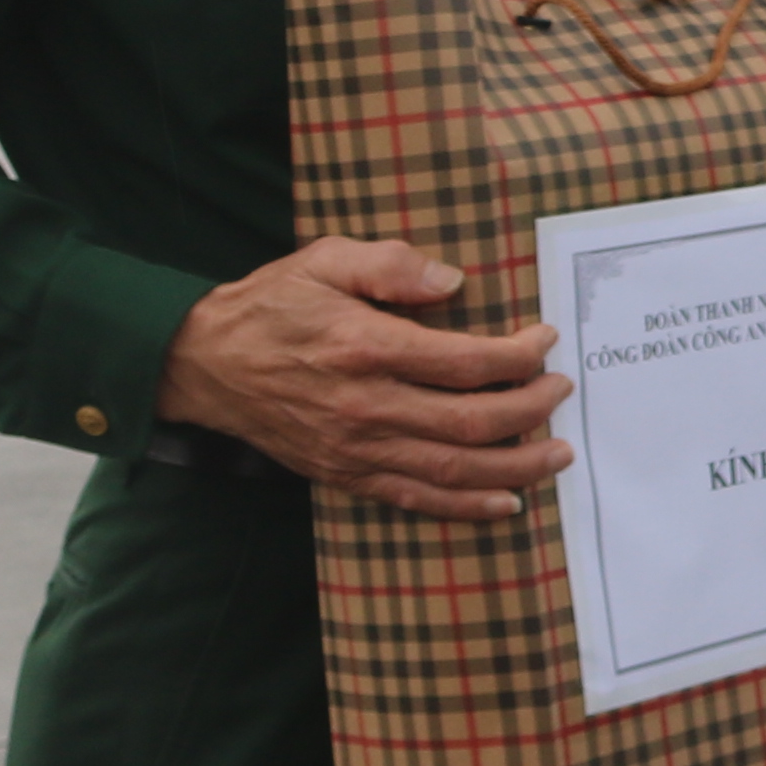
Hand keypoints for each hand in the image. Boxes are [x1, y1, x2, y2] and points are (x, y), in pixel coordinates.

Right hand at [156, 237, 571, 519]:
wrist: (203, 364)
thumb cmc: (270, 305)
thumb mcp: (324, 259)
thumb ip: (390, 265)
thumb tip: (453, 281)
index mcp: (366, 348)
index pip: (465, 361)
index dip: (518, 355)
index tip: (545, 340)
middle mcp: (366, 406)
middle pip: (470, 422)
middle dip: (530, 410)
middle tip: (562, 392)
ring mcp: (355, 448)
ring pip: (451, 470)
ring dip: (514, 466)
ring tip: (558, 454)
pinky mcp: (345, 474)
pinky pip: (415, 499)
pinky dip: (464, 506)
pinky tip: (504, 501)